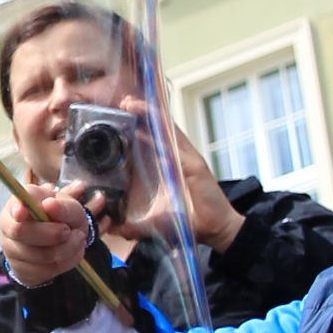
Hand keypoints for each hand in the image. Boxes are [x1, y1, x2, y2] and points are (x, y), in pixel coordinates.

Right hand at [0, 183, 91, 289]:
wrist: (63, 238)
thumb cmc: (62, 216)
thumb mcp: (69, 206)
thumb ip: (63, 205)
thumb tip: (49, 205)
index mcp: (17, 204)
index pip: (11, 207)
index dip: (16, 210)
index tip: (23, 212)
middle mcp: (8, 227)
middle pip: (20, 232)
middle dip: (50, 234)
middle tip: (69, 231)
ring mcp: (11, 251)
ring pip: (37, 256)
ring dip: (66, 249)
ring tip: (78, 239)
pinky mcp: (21, 270)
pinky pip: (45, 271)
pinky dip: (66, 262)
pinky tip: (72, 252)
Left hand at [106, 98, 243, 255]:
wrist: (216, 231)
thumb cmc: (190, 221)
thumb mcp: (157, 221)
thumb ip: (136, 225)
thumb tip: (115, 228)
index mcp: (170, 167)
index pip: (152, 141)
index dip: (137, 127)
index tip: (118, 116)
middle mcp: (178, 159)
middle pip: (158, 130)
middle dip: (141, 114)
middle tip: (122, 102)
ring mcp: (187, 160)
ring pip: (166, 132)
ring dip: (149, 116)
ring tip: (131, 104)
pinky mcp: (194, 167)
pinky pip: (175, 147)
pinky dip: (160, 137)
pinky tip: (146, 128)